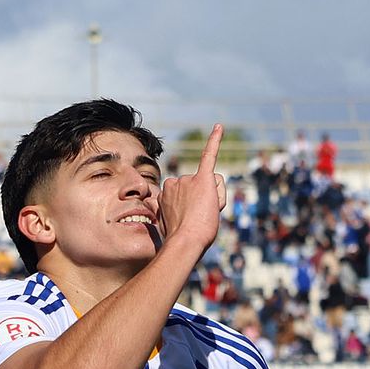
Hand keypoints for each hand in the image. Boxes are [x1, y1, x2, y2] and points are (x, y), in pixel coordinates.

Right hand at [159, 123, 225, 250]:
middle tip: (198, 219)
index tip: (186, 222)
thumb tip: (150, 199)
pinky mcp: (202, 179)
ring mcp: (187, 180)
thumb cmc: (178, 237)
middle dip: (205, 203)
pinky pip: (209, 154)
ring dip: (212, 201)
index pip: (191, 194)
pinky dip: (215, 140)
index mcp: (167, 190)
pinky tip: (219, 126)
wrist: (185, 241)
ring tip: (203, 215)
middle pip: (202, 188)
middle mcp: (175, 181)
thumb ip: (165, 209)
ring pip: (212, 185)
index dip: (195, 209)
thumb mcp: (167, 222)